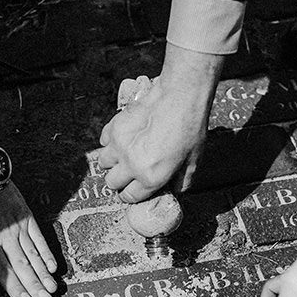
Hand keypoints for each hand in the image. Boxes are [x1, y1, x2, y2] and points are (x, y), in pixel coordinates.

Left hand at [0, 182, 57, 296]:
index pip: (2, 270)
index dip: (15, 287)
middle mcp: (5, 236)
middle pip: (22, 266)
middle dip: (35, 285)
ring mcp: (18, 226)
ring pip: (33, 255)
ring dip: (43, 274)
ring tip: (52, 289)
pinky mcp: (26, 216)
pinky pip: (39, 238)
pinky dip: (46, 253)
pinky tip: (51, 267)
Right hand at [97, 43, 224, 202]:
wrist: (180, 98)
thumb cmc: (189, 129)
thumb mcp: (193, 162)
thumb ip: (181, 182)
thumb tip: (173, 191)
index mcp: (151, 177)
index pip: (129, 197)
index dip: (132, 194)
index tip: (134, 189)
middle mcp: (131, 165)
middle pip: (112, 183)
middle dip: (120, 180)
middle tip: (130, 173)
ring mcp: (120, 146)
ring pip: (103, 163)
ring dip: (112, 162)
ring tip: (125, 155)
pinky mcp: (114, 128)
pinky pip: (103, 142)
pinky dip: (110, 143)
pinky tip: (123, 139)